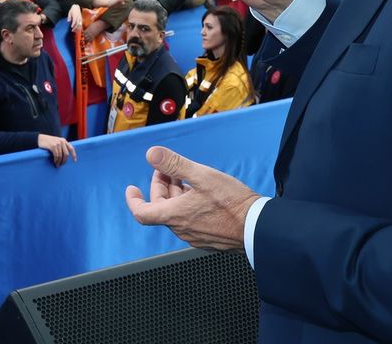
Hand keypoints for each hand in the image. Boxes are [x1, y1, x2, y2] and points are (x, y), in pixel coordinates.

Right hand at [36, 134, 76, 166]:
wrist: (39, 139)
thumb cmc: (48, 142)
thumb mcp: (56, 142)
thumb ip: (61, 146)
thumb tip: (66, 156)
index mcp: (63, 140)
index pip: (71, 148)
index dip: (73, 155)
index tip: (74, 161)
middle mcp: (61, 141)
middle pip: (66, 154)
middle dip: (64, 161)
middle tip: (62, 165)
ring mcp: (57, 143)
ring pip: (61, 156)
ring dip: (59, 162)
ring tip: (57, 165)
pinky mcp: (53, 146)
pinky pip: (56, 155)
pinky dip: (56, 160)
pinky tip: (55, 162)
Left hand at [124, 146, 259, 250]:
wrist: (259, 227)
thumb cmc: (233, 203)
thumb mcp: (202, 176)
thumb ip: (175, 164)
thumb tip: (151, 154)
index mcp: (175, 216)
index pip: (142, 213)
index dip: (134, 200)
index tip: (132, 189)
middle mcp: (182, 230)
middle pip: (161, 208)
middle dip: (161, 186)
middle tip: (169, 169)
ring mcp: (196, 236)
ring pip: (176, 213)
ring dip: (176, 194)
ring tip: (186, 177)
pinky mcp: (209, 238)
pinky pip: (190, 220)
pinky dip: (188, 205)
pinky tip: (201, 193)